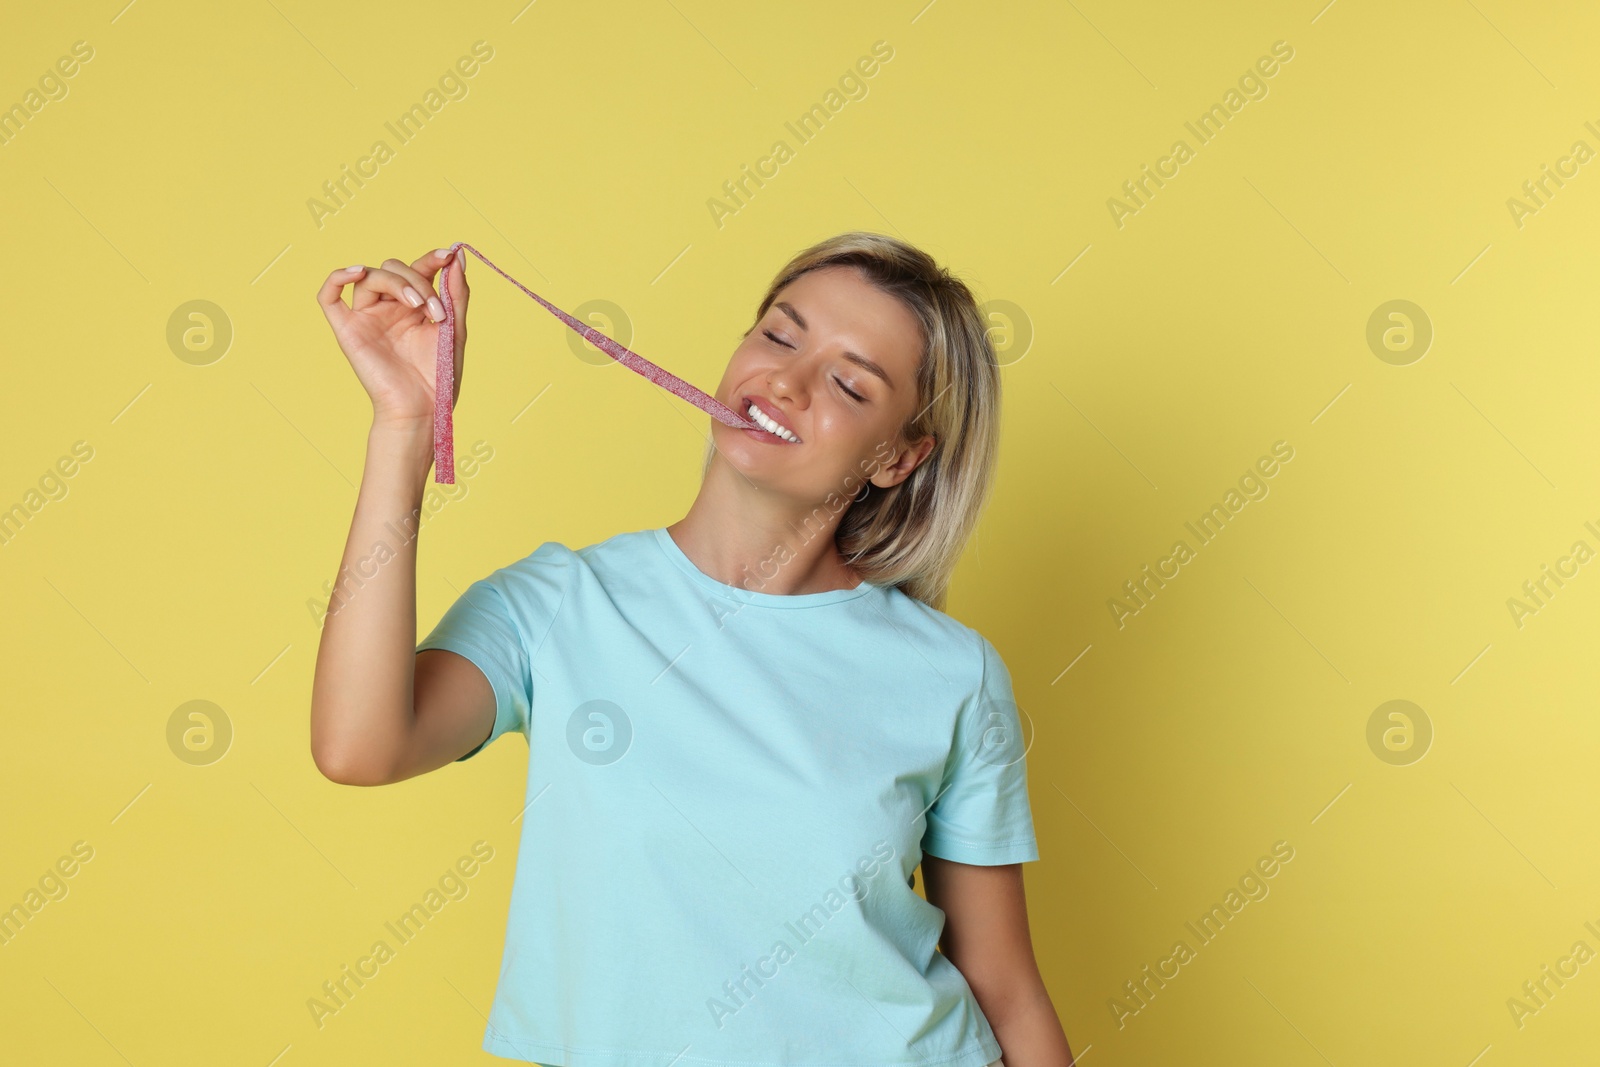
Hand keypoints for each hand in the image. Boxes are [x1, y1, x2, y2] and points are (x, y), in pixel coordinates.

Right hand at [316, 247, 468, 429]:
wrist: (422, 408)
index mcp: (414, 307)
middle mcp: (388, 308)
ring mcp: (367, 317)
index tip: (447, 254)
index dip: (430, 259)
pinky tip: (358, 271)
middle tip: (435, 309)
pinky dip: (338, 277)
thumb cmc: (439, 375)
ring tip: (418, 305)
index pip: (416, 269)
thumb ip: (456, 292)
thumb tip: (457, 253)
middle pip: (393, 269)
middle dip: (418, 281)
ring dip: (397, 282)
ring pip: (369, 277)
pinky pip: (329, 296)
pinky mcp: (348, 330)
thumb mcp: (454, 328)